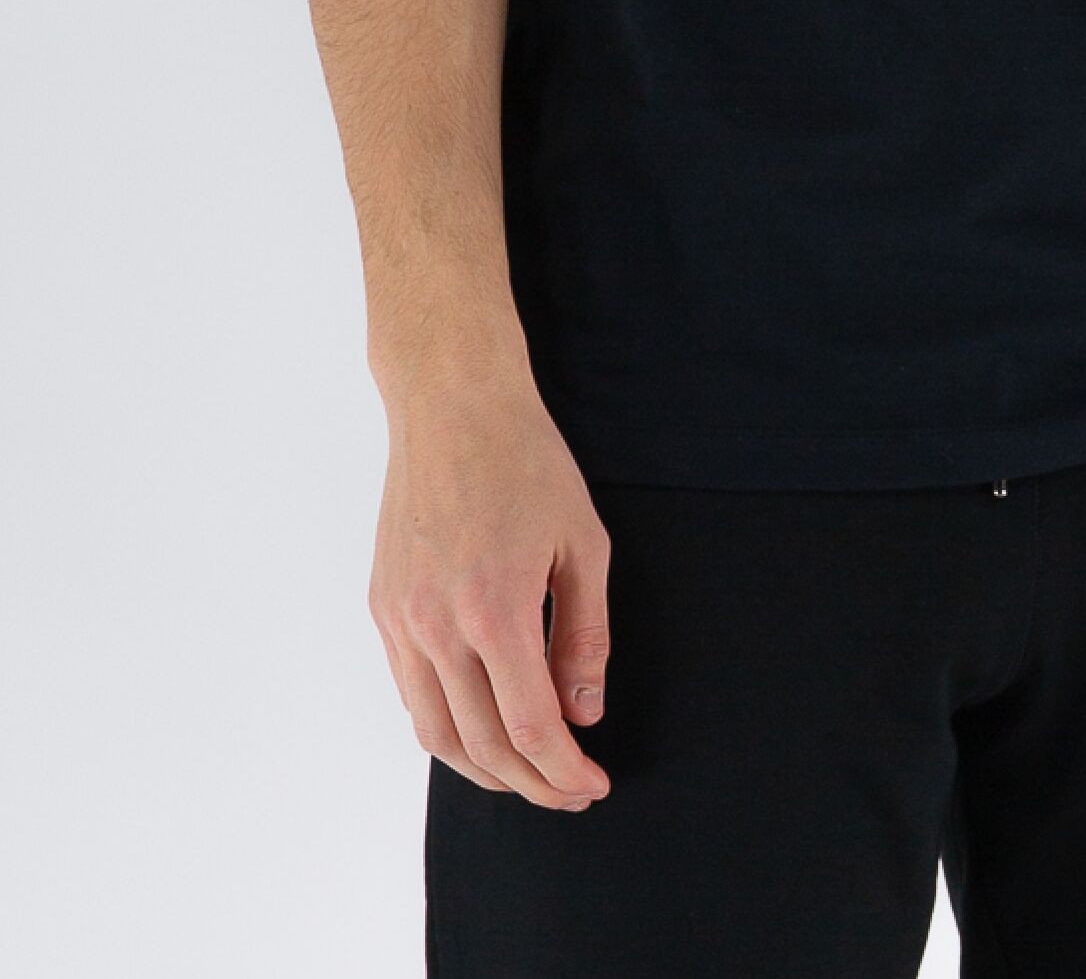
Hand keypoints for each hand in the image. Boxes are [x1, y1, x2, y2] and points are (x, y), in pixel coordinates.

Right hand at [370, 378, 612, 808]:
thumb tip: (583, 712)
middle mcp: (437, 625)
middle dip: (531, 782)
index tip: (593, 784)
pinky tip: (481, 726)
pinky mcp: (383, 606)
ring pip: (436, 732)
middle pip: (481, 745)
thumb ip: (584, 635)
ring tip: (527, 774)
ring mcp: (401, 619)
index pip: (530, 727)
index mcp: (494, 609)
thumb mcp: (583, 542)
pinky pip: (411, 691)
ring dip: (483, 769)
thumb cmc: (527, 461)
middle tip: (569, 790)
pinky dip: (447, 727)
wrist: (452, 404)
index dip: (564, 769)